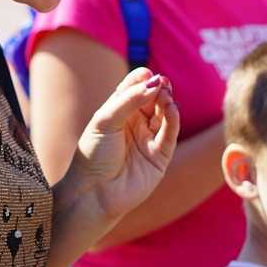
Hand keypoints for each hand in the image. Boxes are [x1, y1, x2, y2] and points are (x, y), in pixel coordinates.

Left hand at [74, 68, 179, 223]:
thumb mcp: (105, 121)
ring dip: (167, 102)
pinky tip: (172, 108)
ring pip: (164, 114)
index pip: (134, 89)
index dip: (142, 80)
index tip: (147, 73)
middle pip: (152, 99)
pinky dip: (173, 119)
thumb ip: (129, 100)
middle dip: (158, 88)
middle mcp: (134, 125)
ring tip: (165, 94)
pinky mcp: (160, 157)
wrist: (93, 193)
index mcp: (117, 114)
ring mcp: (148, 140)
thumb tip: (154, 82)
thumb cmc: (93, 155)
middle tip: (162, 82)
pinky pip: (170, 134)